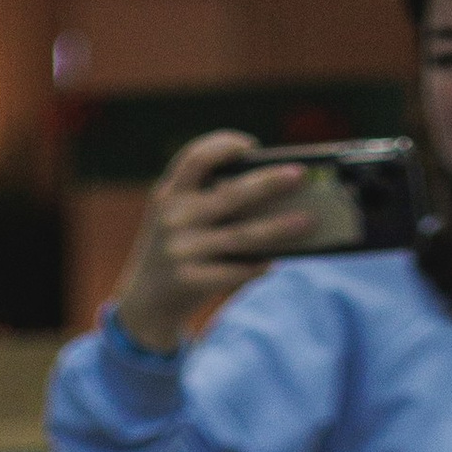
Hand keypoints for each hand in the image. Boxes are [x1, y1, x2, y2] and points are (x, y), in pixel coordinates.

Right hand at [111, 129, 320, 355]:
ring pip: (242, 236)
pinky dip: (257, 266)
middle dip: (268, 181)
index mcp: (168, 194)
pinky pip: (234, 272)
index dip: (224, 145)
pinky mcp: (189, 281)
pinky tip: (274, 263)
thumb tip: (269, 192)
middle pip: (230, 194)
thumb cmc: (175, 252)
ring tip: (307, 221)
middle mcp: (173, 218)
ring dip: (278, 228)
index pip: (195, 157)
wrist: (144, 305)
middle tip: (299, 174)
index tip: (253, 146)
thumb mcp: (176, 220)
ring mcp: (181, 251)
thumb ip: (206, 201)